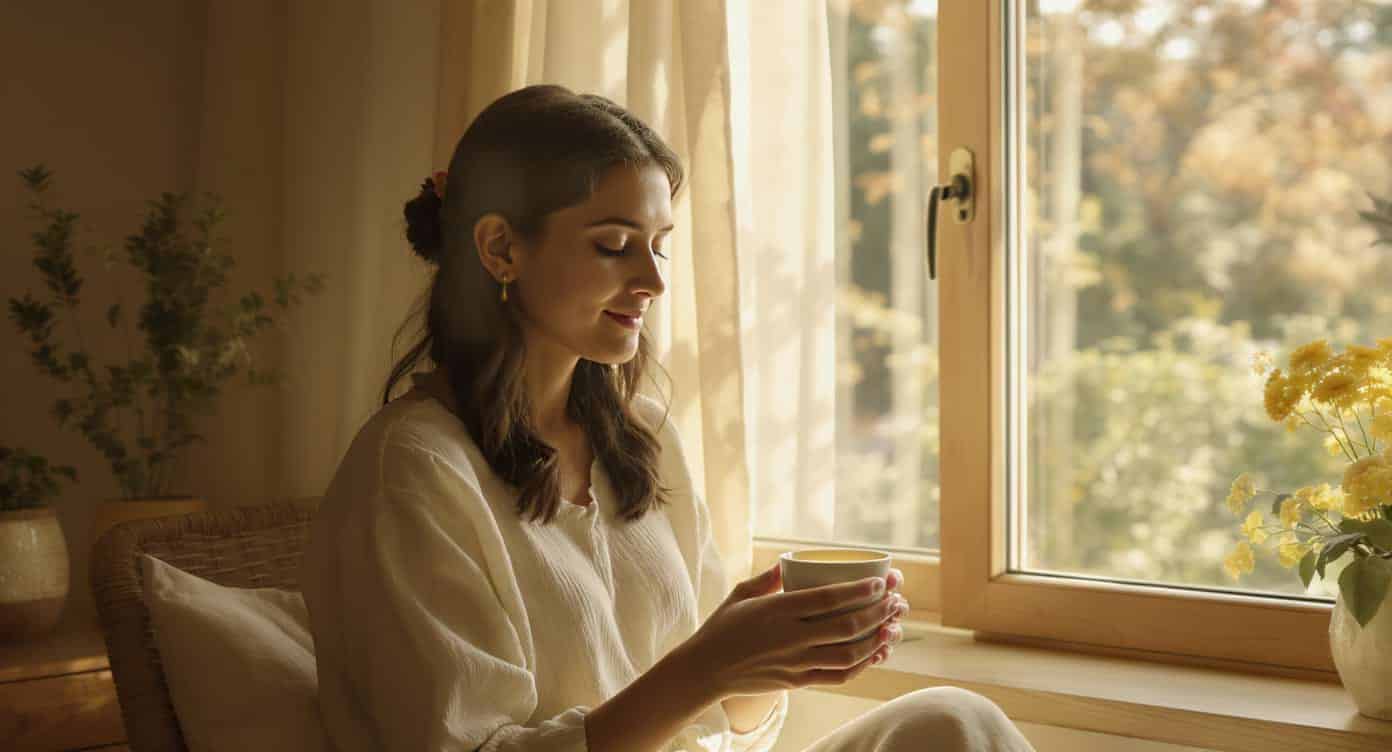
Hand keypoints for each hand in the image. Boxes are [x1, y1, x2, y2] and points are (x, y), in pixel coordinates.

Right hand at [673, 563, 910, 700]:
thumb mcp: (740, 595)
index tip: (882, 581)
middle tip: (897, 600)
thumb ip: (766, 579)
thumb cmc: (721, 627)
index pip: (828, 599)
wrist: (705, 670)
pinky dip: (862, 665)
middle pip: (846, 626)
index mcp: (778, 611)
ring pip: (848, 654)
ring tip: (895, 627)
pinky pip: (837, 676)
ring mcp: (795, 663)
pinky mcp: (797, 681)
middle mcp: (790, 638)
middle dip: (878, 612)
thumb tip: (786, 563)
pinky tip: (876, 653)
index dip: (860, 591)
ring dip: (877, 640)